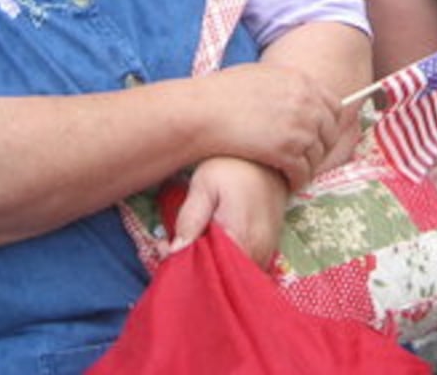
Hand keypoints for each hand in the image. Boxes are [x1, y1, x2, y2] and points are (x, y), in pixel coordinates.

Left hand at [169, 157, 287, 268]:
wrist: (269, 157)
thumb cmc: (234, 166)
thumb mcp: (205, 184)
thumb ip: (190, 218)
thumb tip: (175, 252)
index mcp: (240, 237)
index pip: (209, 272)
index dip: (185, 268)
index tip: (167, 254)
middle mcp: (258, 252)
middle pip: (222, 279)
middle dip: (198, 270)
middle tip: (177, 249)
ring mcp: (266, 252)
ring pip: (234, 275)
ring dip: (214, 266)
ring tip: (195, 243)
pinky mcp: (269, 249)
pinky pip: (245, 266)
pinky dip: (228, 261)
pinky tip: (213, 243)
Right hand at [199, 63, 341, 190]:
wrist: (202, 112)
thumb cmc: (220, 94)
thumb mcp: (260, 76)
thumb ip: (284, 86)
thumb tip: (292, 96)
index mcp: (302, 81)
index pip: (334, 105)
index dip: (328, 122)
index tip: (319, 134)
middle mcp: (307, 103)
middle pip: (330, 132)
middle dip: (321, 146)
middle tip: (307, 158)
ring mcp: (300, 128)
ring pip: (318, 156)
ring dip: (308, 166)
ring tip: (295, 173)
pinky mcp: (287, 152)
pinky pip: (303, 173)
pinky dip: (297, 181)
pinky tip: (288, 184)